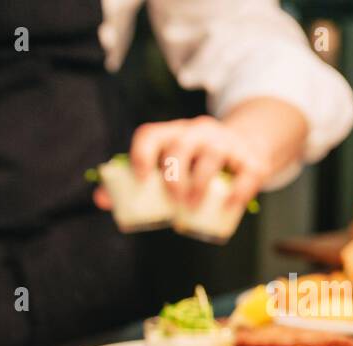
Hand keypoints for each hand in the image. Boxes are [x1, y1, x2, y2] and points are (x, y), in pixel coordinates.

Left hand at [94, 99, 306, 211]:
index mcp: (171, 134)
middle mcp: (197, 132)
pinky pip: (246, 173)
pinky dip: (237, 190)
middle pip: (180, 146)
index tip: (140, 178)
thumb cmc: (194, 164)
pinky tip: (229, 205)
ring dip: (200, 183)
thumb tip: (100, 199)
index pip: (150, 134)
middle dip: (174, 176)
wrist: (244, 149)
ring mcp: (226, 142)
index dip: (141, 155)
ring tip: (192, 206)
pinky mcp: (251, 159)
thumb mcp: (167, 167)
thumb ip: (132, 183)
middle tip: (174, 201)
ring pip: (211, 155)